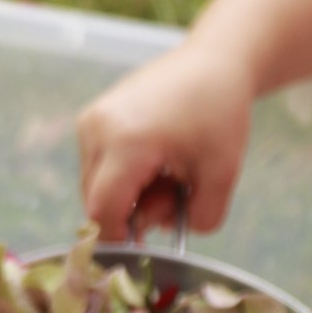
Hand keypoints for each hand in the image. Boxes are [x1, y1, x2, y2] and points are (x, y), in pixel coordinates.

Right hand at [76, 41, 253, 239]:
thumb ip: (199, 218)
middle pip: (95, 200)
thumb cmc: (219, 113)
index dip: (120, 239)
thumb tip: (165, 231)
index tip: (144, 250)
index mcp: (126, 143)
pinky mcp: (90, 118)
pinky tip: (154, 159)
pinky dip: (121, 175)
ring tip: (167, 173)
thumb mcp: (222, 174)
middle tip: (174, 196)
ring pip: (94, 184)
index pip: (104, 211)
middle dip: (130, 213)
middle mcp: (96, 130)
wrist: (210, 62)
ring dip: (126, 194)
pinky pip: (96, 165)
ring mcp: (89, 121)